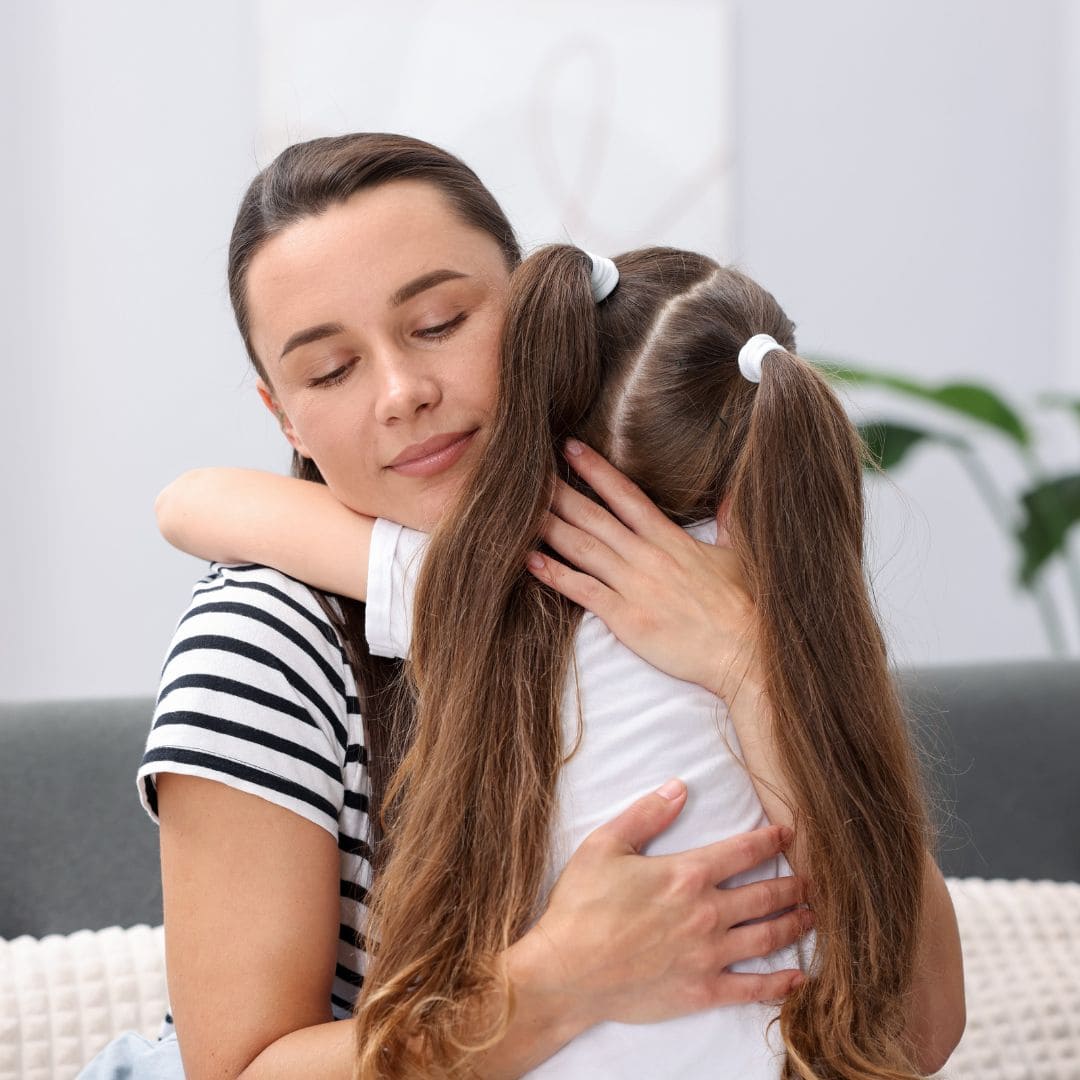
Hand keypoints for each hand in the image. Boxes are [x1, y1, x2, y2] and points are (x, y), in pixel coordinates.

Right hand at [521, 779, 811, 1028]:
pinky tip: (798, 976)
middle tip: (812, 881)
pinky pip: (752, 988)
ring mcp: (708, 955)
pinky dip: (780, 983)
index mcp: (686, 874)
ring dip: (795, 925)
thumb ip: (647, 815)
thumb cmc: (581, 906)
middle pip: (765, 895)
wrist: (566, 972)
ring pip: (767, 938)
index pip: (743, 852)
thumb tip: (680, 787)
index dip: (771, 840)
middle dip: (793, 885)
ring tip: (811, 916)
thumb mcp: (605, 845)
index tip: (788, 834)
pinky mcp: (702, 991)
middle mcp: (706, 914)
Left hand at [526, 440, 762, 699]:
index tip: (571, 449)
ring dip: (549, 526)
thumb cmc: (748, 607)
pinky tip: (530, 561)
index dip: (596, 470)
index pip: (627, 496)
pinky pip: (583, 591)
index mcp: (671, 540)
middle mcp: (648, 556)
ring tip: (517, 510)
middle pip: (594, 516)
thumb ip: (731, 521)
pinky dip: (555, 575)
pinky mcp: (628, 618)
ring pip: (583, 548)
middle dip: (559, 492)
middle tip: (527, 472)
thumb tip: (733, 494)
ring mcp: (635, 586)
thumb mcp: (741, 555)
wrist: (748, 652)